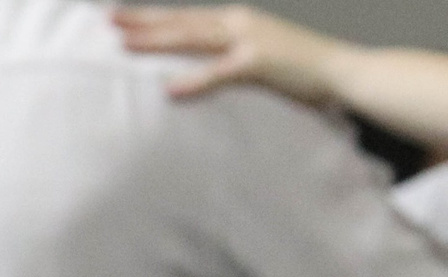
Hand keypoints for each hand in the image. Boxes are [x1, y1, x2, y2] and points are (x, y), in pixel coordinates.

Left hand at [113, 5, 348, 104]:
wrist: (340, 71)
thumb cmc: (295, 69)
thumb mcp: (251, 59)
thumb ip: (219, 60)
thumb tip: (184, 71)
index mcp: (235, 21)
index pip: (185, 17)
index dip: (151, 17)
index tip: (118, 16)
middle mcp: (238, 23)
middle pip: (182, 22)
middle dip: (144, 21)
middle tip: (108, 21)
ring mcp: (249, 40)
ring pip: (194, 38)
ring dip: (158, 40)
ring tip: (125, 45)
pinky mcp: (259, 63)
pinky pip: (220, 72)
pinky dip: (195, 80)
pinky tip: (170, 89)